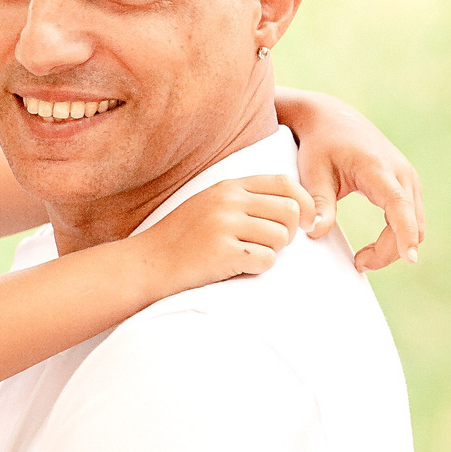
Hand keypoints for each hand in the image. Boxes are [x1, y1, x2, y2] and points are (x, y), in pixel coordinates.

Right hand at [136, 176, 305, 294]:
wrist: (146, 264)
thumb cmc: (181, 239)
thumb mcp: (209, 205)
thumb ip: (244, 199)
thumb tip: (294, 206)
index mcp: (228, 187)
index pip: (285, 183)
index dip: (304, 203)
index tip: (304, 222)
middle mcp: (227, 201)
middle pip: (290, 210)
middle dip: (290, 232)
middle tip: (271, 245)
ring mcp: (223, 225)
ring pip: (281, 237)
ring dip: (273, 252)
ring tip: (248, 256)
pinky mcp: (222, 252)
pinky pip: (266, 259)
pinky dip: (257, 268)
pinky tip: (237, 268)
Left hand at [283, 90, 425, 270]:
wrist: (332, 119)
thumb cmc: (319, 145)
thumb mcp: (313, 172)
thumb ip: (318, 203)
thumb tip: (316, 232)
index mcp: (378, 168)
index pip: (398, 205)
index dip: (405, 232)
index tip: (410, 258)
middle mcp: (401, 172)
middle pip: (411, 221)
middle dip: (391, 250)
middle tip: (359, 264)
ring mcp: (407, 177)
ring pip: (415, 222)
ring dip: (394, 245)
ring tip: (362, 260)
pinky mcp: (405, 184)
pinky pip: (410, 216)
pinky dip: (397, 235)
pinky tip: (374, 247)